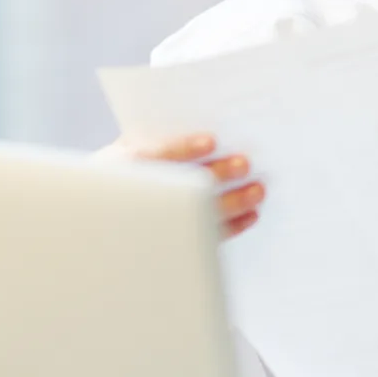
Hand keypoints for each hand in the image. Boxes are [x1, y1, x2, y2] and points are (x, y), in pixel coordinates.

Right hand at [130, 134, 264, 238]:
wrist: (119, 215)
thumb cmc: (130, 172)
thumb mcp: (133, 150)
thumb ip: (166, 140)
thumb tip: (216, 136)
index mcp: (127, 166)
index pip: (157, 157)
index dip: (184, 149)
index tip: (211, 142)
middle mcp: (140, 195)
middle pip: (183, 186)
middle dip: (217, 174)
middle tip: (244, 164)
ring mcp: (158, 222)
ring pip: (199, 215)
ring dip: (234, 202)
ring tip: (258, 190)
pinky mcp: (177, 240)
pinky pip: (207, 237)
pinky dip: (233, 226)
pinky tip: (251, 215)